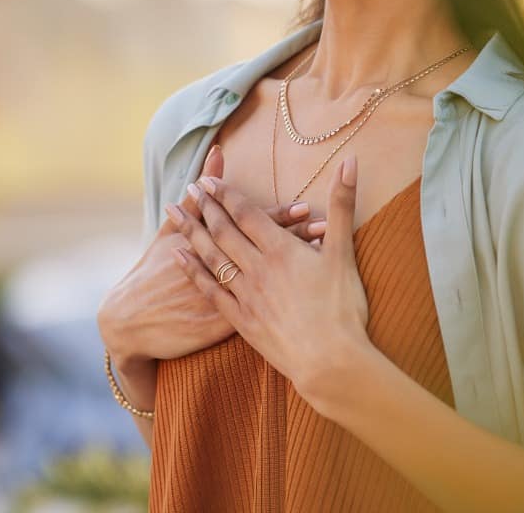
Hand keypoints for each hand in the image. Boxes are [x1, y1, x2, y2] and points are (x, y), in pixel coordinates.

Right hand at [97, 145, 325, 370]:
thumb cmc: (153, 272)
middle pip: (265, 252)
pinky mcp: (225, 327)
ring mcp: (226, 301)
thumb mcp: (171, 233)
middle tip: (326, 226)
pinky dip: (284, 302)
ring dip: (297, 269)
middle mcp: (222, 271)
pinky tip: (307, 298)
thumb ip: (199, 197)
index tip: (305, 205)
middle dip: (296, 240)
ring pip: (269, 281)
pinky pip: (261, 312)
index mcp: (211, 245)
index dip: (279, 217)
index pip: (251, 228)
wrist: (132, 322)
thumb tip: (217, 153)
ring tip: (324, 256)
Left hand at [167, 152, 370, 410]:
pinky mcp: (242, 322)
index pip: (247, 214)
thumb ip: (342, 204)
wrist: (331, 364)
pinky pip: (210, 290)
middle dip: (206, 207)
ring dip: (192, 232)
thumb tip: (350, 159)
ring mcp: (246, 296)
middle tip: (189, 188)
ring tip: (174, 213)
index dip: (227, 195)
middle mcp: (258, 269)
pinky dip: (192, 270)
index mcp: (281, 250)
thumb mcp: (344, 252)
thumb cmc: (343, 308)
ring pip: (212, 257)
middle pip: (224, 231)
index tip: (209, 180)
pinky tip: (179, 257)